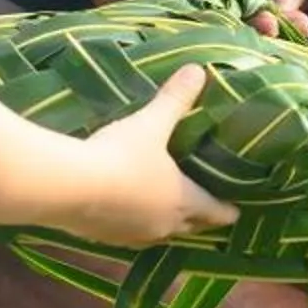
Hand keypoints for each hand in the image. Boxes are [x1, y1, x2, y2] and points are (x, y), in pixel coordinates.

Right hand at [60, 66, 242, 246]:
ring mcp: (132, 236)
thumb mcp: (151, 123)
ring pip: (157, 235)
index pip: (215, 212)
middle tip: (206, 212)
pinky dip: (132, 226)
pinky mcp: (103, 238)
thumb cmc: (121, 156)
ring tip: (166, 214)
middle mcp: (162, 226)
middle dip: (199, 220)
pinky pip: (127, 235)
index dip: (227, 211)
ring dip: (164, 226)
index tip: (237, 213)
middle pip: (189, 228)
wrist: (69, 187)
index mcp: (183, 201)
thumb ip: (175, 99)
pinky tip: (124, 214)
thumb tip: (199, 70)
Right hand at [75, 0, 307, 23]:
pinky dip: (191, 23)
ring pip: (162, 19)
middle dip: (224, 19)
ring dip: (209, 26)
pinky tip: (225, 20)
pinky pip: (152, 21)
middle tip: (275, 31)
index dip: (226, 3)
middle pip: (168, 3)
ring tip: (256, 23)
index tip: (271, 21)